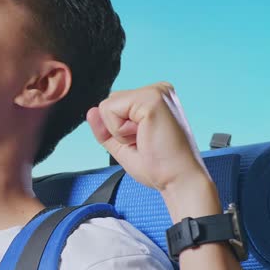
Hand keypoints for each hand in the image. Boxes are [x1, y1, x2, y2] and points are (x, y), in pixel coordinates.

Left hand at [86, 82, 211, 193]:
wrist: (178, 180)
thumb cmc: (160, 166)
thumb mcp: (123, 145)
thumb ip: (105, 128)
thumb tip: (91, 111)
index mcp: (155, 99)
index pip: (115, 105)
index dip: (118, 130)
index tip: (143, 142)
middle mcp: (157, 90)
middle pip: (110, 103)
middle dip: (117, 129)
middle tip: (144, 142)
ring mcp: (155, 91)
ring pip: (107, 106)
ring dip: (119, 131)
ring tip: (145, 139)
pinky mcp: (151, 98)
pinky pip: (110, 110)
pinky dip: (120, 131)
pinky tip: (144, 137)